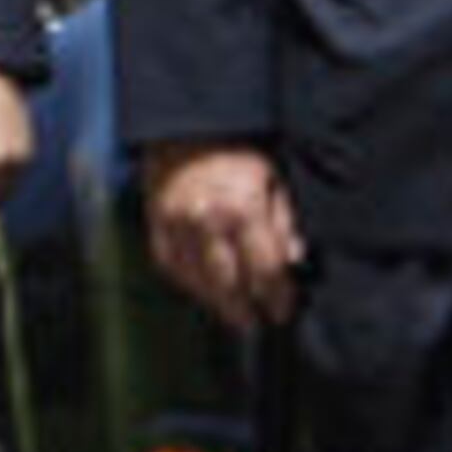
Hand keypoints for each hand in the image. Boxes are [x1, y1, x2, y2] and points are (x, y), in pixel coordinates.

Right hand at [144, 139, 304, 331]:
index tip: (284, 311)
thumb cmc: (238, 150)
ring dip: (219, 305)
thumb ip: (284, 220)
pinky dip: (190, 286)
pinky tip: (206, 294)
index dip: (277, 296)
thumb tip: (295, 259)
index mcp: (243, 208)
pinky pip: (173, 269)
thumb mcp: (273, 177)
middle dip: (247, 310)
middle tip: (258, 325)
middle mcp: (207, 222)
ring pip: (199, 283)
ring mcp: (177, 226)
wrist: (187, 126)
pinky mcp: (156, 227)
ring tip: (235, 317)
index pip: (265, 270)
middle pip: (231, 285)